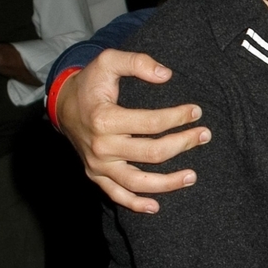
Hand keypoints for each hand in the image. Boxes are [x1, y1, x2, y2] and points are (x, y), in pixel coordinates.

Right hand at [55, 49, 210, 212]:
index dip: (177, 118)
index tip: (196, 112)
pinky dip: (135, 204)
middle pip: (151, 153)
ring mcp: (98, 165)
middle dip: (182, 144)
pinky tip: (156, 207)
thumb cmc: (90, 82)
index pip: (151, 123)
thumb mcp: (108, 61)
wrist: (63, 105)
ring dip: (168, 183)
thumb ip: (137, 62)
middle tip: (204, 135)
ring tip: (192, 176)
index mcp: (105, 119)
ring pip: (137, 182)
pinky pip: (116, 196)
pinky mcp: (95, 175)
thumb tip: (165, 74)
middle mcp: (101, 146)